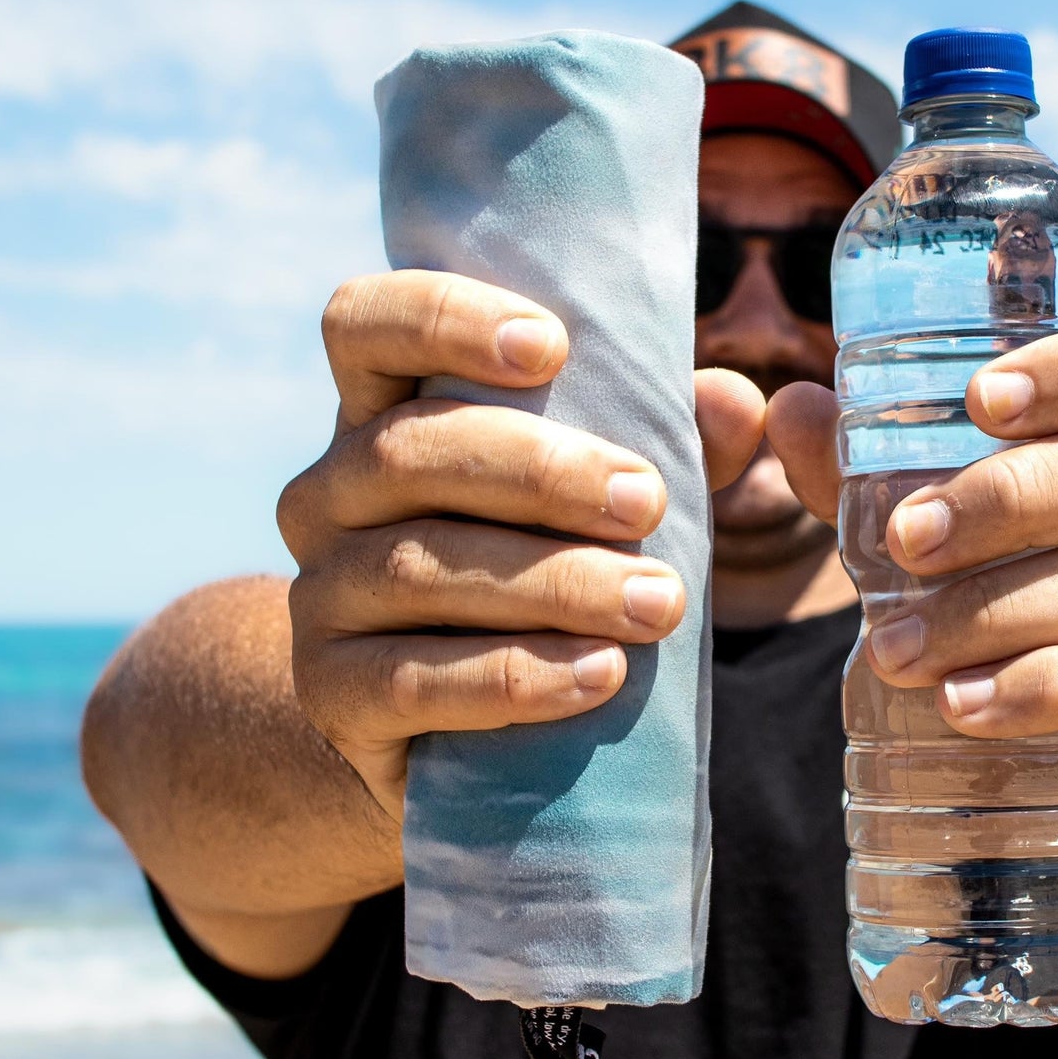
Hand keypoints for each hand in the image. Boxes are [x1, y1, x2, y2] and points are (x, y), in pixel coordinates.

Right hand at [278, 271, 763, 819]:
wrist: (450, 741)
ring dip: (552, 582)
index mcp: (381, 416)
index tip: (551, 345)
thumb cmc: (539, 582)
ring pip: (418, 567)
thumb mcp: (606, 504)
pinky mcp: (333, 698)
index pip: (364, 323)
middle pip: (405, 449)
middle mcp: (328, 495)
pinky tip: (599, 676)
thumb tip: (739, 403)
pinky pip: (413, 680)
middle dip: (538, 471)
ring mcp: (318, 597)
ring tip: (656, 604)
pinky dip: (515, 676)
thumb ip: (673, 446)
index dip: (441, 317)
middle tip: (646, 501)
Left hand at [767, 323, 1057, 900]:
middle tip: (906, 541)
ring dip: (996, 610)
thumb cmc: (1046, 615)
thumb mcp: (972, 542)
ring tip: (896, 649)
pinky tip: (967, 704)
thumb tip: (791, 409)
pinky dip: (1046, 687)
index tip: (980, 397)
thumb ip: (885, 478)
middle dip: (1010, 496)